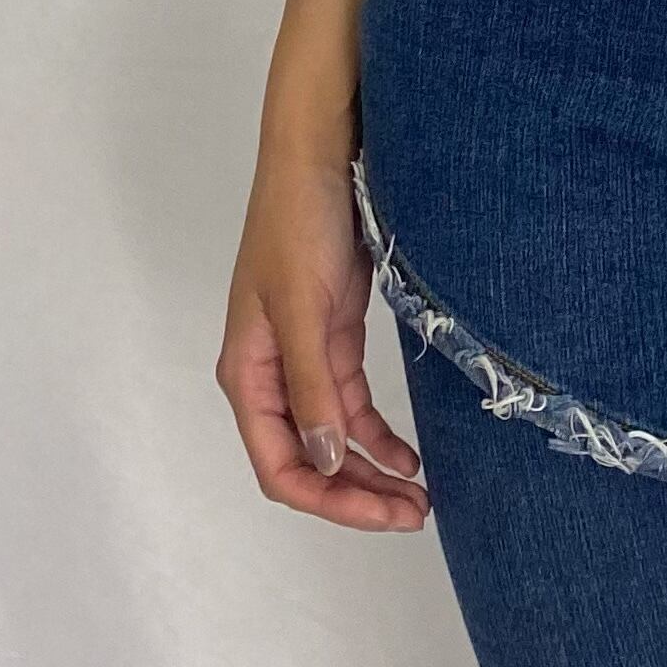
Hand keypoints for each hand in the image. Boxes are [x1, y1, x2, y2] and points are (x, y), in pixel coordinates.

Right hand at [216, 142, 431, 530]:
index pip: (280, 466)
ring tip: (419, 497)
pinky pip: (352, 403)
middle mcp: (272, 374)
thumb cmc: (298, 222)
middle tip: (413, 515)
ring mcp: (303, 355)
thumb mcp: (304, 307)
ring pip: (334, 437)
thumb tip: (325, 463)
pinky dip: (378, 433)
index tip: (382, 513)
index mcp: (247, 374)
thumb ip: (312, 386)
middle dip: (357, 494)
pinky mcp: (333, 335)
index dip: (328, 500)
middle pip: (308, 461)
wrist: (320, 152)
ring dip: (372, 470)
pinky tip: (408, 455)